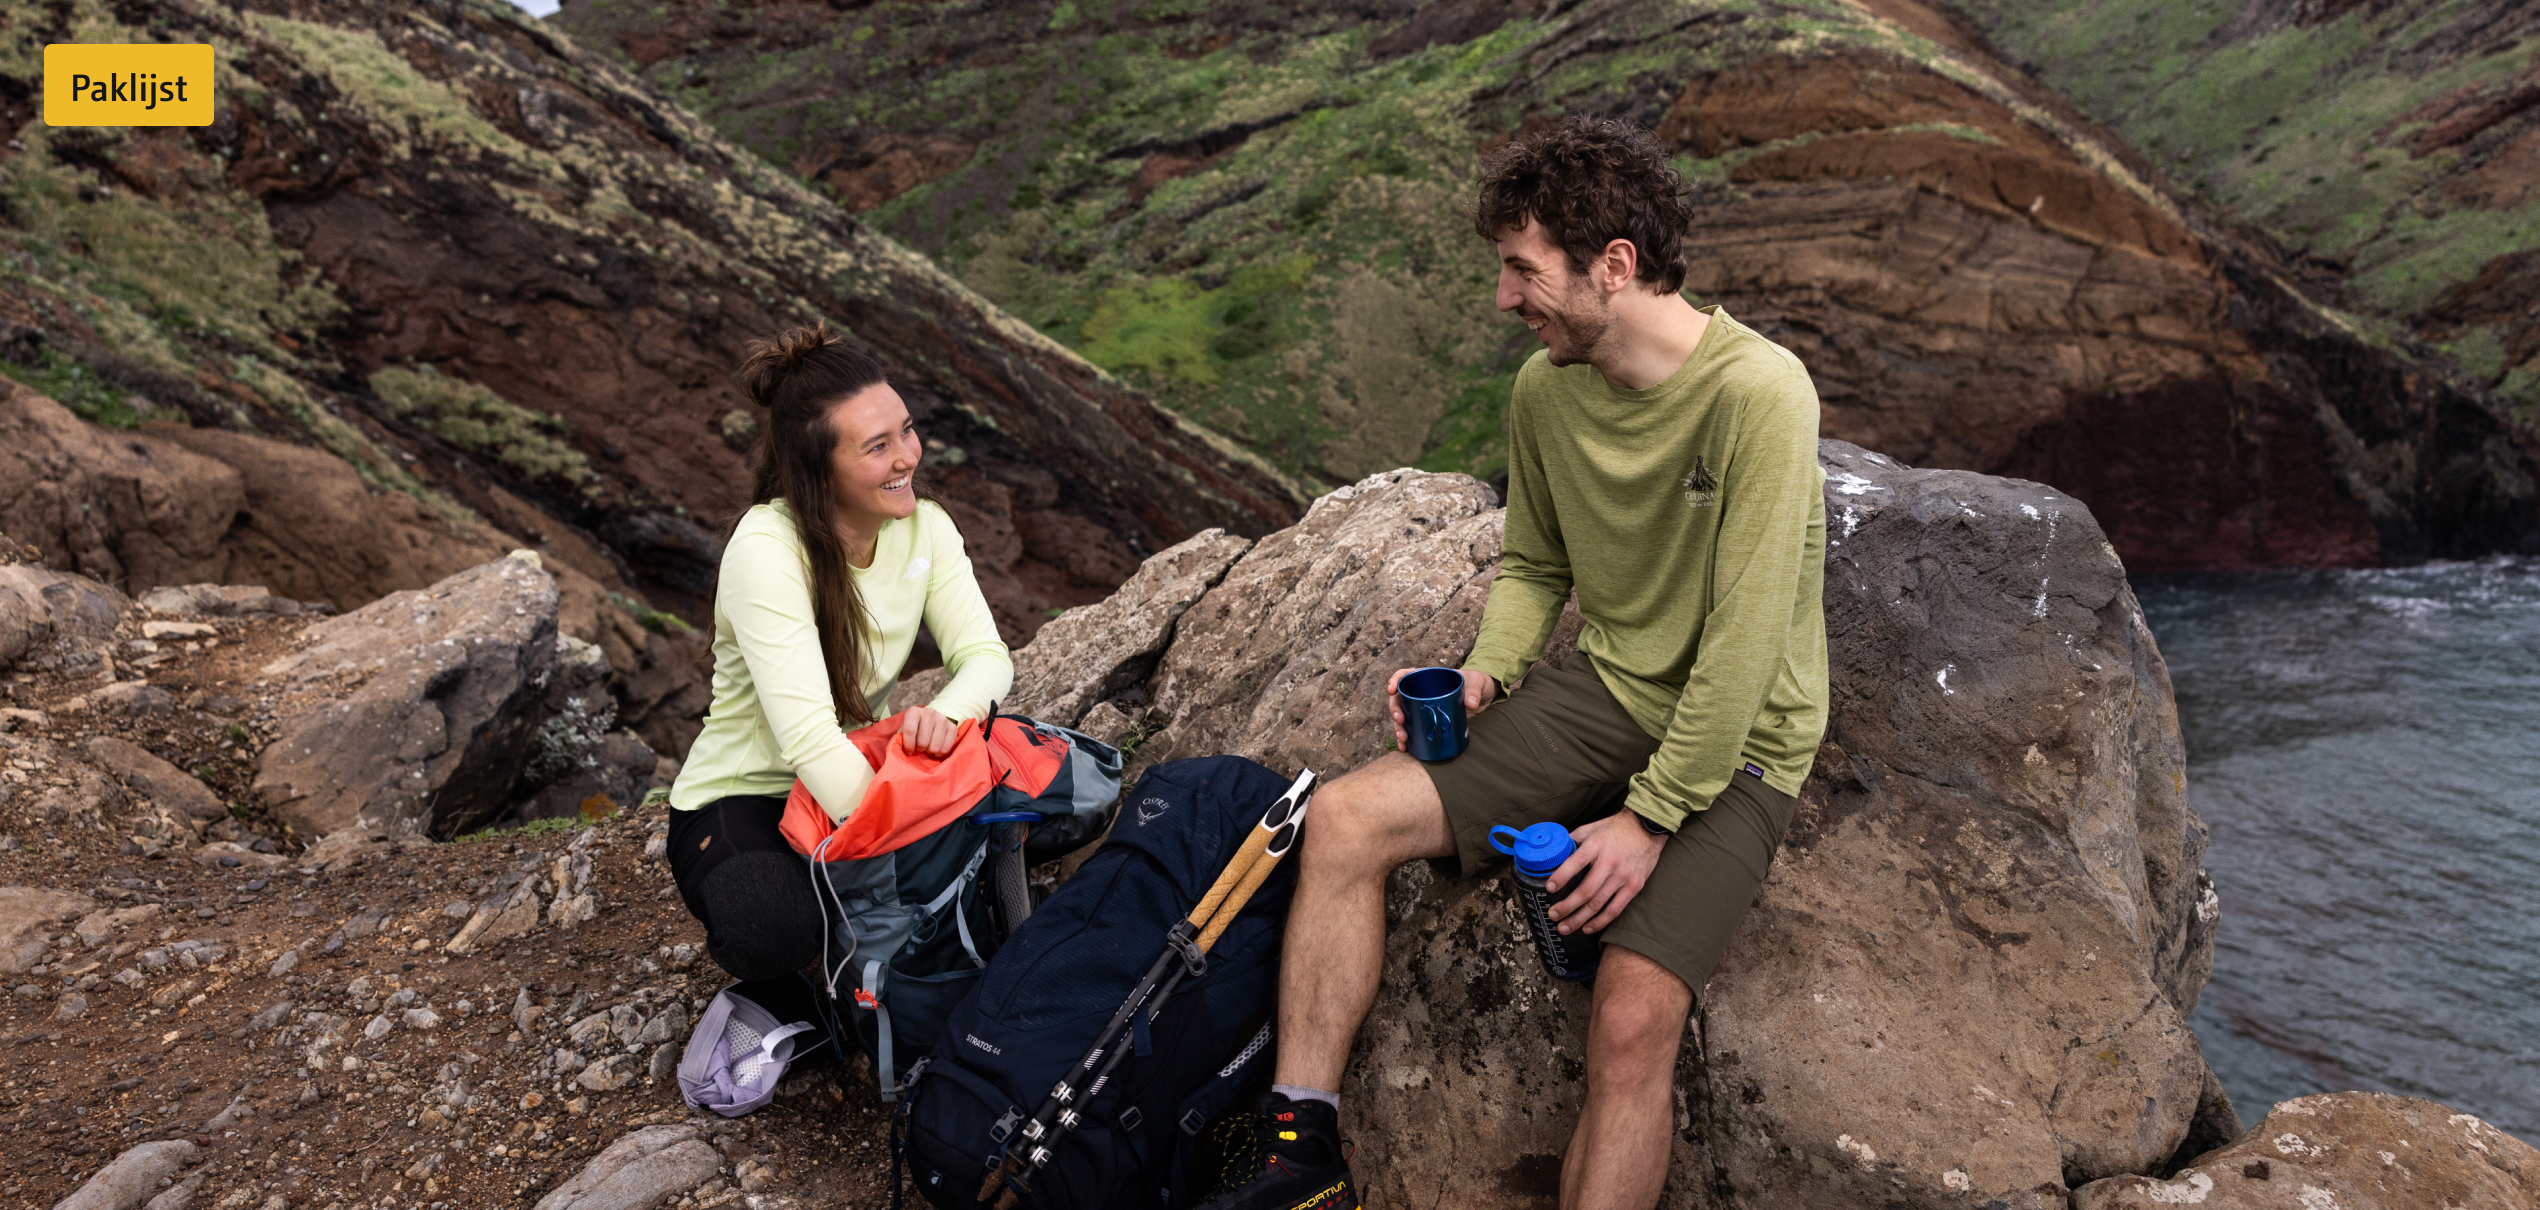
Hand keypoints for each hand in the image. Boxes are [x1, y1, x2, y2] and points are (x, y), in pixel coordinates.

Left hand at [900, 706, 959, 755]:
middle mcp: (929, 712)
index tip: (909, 752)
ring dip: (930, 752)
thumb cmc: (914, 729)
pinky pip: (946, 747)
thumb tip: (899, 750)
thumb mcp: (903, 731)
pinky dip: (940, 753)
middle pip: (923, 741)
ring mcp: (943, 719)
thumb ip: (899, 739)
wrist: (930, 720)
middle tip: (919, 748)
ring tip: (927, 748)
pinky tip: (936, 750)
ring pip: (935, 746)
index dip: (909, 745)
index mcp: (913, 712)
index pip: (910, 730)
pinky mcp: (953, 727)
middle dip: (920, 749)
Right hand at [1386, 667, 1497, 750]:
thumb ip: (1473, 692)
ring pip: (1402, 717)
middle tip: (1400, 721)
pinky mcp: (1427, 721)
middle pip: (1399, 699)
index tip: (1392, 690)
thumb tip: (1471, 704)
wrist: (1482, 697)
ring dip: (1398, 728)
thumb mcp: (1476, 683)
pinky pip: (1412, 729)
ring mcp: (1422, 708)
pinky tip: (1405, 748)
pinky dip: (1407, 739)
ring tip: (1403, 739)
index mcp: (1427, 677)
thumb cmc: (1475, 684)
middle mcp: (1420, 692)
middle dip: (1395, 710)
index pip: (1404, 675)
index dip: (1395, 681)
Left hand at [1544, 812, 1665, 934]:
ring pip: (1598, 904)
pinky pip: (1615, 909)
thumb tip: (1553, 853)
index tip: (1550, 888)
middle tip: (1553, 915)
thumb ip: (1573, 840)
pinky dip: (1600, 921)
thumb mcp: (1591, 828)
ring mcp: (1623, 876)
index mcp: (1596, 845)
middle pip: (1585, 890)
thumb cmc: (1615, 829)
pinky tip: (1587, 928)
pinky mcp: (1634, 886)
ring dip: (1579, 918)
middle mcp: (1610, 862)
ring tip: (1564, 927)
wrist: (1646, 829)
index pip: (1575, 863)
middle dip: (1566, 906)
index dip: (1561, 877)